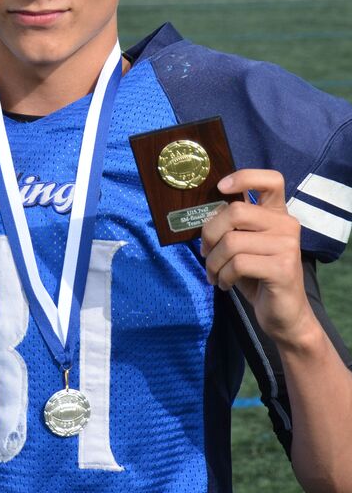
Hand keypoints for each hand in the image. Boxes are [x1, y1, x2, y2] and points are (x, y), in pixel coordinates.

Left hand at [201, 169, 314, 346]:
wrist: (284, 315)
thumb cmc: (257, 276)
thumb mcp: (243, 246)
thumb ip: (232, 226)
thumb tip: (206, 213)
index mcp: (277, 214)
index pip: (270, 179)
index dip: (243, 177)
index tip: (221, 188)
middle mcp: (286, 224)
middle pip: (236, 211)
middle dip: (210, 233)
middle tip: (205, 253)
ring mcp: (287, 245)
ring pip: (231, 241)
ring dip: (213, 261)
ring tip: (214, 274)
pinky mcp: (282, 268)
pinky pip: (238, 264)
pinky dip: (223, 275)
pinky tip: (225, 284)